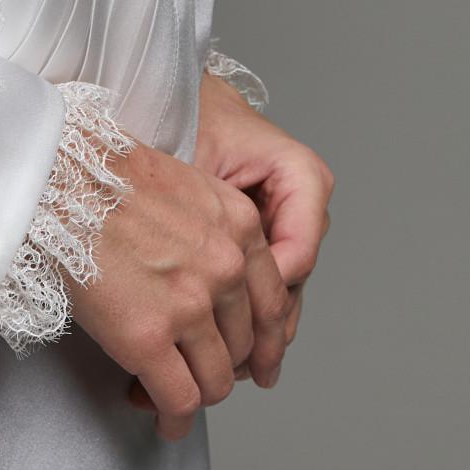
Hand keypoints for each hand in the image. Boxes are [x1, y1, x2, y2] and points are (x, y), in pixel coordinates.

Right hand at [65, 138, 291, 443]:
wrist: (53, 181)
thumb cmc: (100, 179)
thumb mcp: (184, 187)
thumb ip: (212, 232)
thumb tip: (211, 278)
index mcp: (240, 227)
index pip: (272, 304)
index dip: (264, 343)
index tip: (257, 363)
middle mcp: (227, 267)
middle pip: (245, 345)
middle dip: (222, 369)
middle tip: (196, 376)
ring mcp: (189, 305)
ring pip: (216, 380)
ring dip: (197, 397)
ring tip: (174, 402)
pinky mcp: (148, 338)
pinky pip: (180, 399)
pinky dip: (174, 419)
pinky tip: (163, 419)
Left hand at [192, 66, 334, 388]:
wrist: (166, 93)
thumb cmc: (180, 114)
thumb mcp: (192, 163)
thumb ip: (208, 221)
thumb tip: (209, 286)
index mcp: (300, 176)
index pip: (295, 257)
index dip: (264, 302)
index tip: (230, 331)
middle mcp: (302, 204)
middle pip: (291, 286)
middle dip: (260, 336)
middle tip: (229, 373)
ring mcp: (286, 224)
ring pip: (279, 297)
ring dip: (251, 339)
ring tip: (219, 375)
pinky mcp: (263, 238)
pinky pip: (260, 288)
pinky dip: (240, 321)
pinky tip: (217, 354)